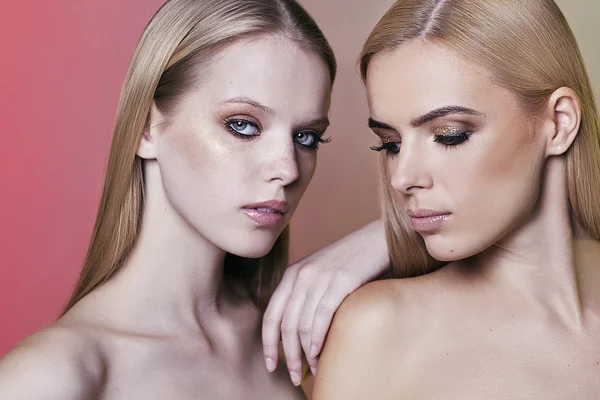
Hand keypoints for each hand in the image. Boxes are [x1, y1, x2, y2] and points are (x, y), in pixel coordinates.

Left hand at [261, 220, 388, 385]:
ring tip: (313, 369)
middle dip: (287, 356)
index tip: (271, 365)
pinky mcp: (341, 281)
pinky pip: (322, 317)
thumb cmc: (350, 263)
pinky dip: (318, 340)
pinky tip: (320, 354)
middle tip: (294, 376)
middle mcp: (301, 275)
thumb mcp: (319, 275)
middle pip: (285, 324)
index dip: (268, 344)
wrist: (377, 239)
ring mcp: (320, 277)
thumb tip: (298, 339)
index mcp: (292, 274)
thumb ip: (306, 298)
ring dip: (305, 353)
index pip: (271, 315)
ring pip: (303, 325)